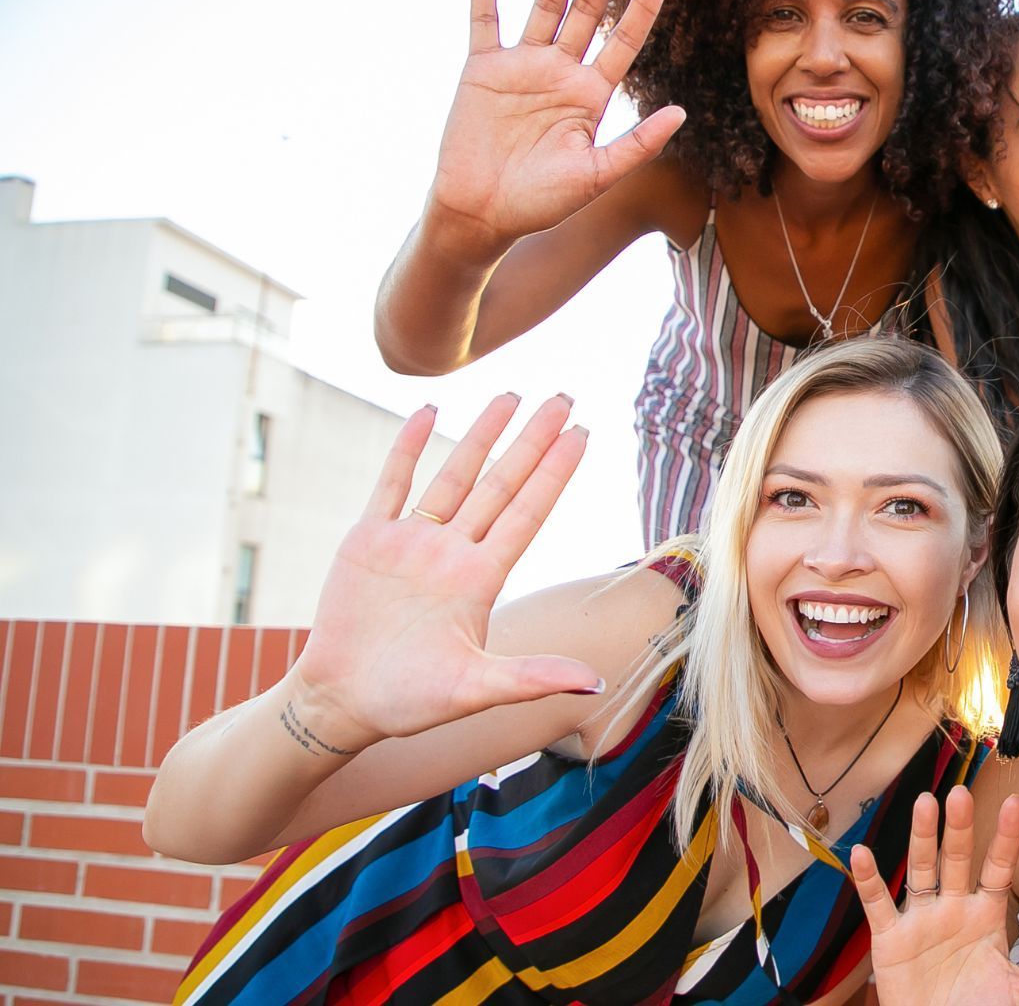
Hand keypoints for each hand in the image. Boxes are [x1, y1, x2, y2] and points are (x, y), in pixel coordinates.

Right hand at [288, 394, 596, 749]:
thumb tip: (597, 683)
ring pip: (454, 475)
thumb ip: (531, 678)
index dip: (555, 472)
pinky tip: (428, 412)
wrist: (341, 702)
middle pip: (502, 483)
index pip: (528, 512)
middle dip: (533, 440)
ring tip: (510, 395)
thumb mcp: (475, 690)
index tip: (583, 434)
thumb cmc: (409, 703)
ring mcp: (412, 543)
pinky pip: (391, 483)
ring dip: (481, 435)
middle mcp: (453, 553)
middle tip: (564, 397)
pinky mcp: (368, 541)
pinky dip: (407, 447)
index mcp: (481, 580)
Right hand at [427, 0, 686, 253]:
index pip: (623, 41)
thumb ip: (637, 143)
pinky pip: (483, 21)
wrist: (482, 215)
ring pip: (544, 4)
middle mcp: (560, 72)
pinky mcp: (482, 69)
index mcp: (590, 95)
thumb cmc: (541, 203)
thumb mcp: (596, 175)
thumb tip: (681, 111)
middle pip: (587, 10)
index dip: (641, 8)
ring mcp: (521, 66)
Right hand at [851, 787, 1018, 1005]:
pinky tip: (862, 854)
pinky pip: (877, 904)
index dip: (1007, 837)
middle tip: (961, 793)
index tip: (1016, 802)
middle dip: (960, 828)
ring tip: (924, 804)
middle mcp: (954, 908)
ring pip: (922, 869)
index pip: (998, 868)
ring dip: (921, 838)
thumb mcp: (1016, 993)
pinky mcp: (890, 938)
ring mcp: (922, 919)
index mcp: (985, 915)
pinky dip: (868, 880)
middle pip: (957, 859)